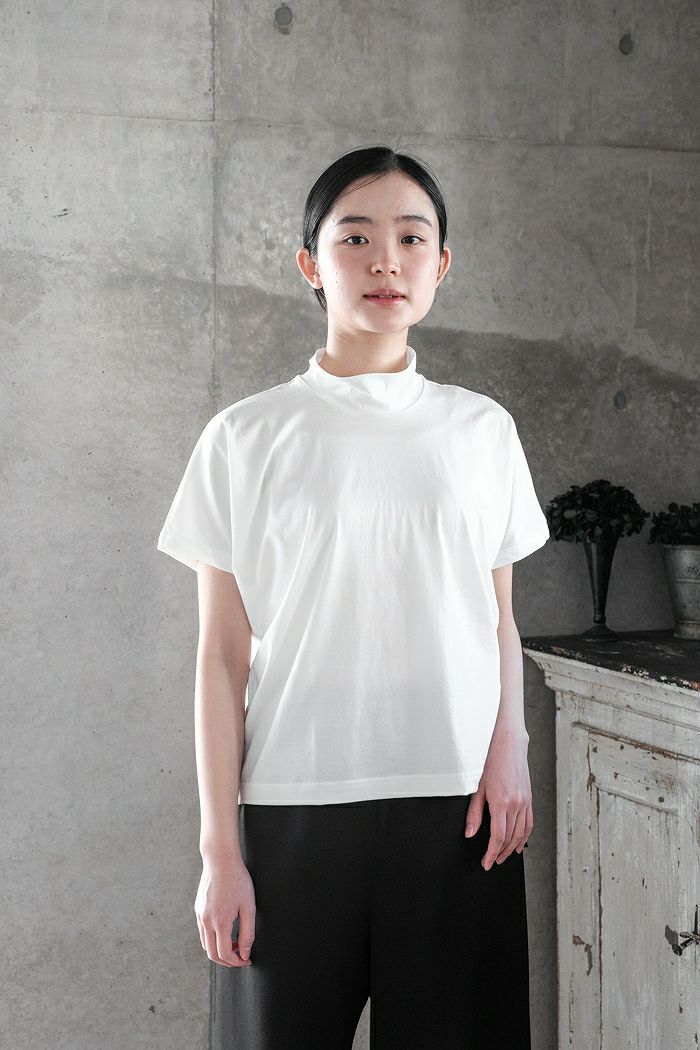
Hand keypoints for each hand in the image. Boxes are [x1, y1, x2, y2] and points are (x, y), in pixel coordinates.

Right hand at [195, 853, 255, 966]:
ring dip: (219, 950)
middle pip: (212, 954)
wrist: (220, 860)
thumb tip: (245, 953)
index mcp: (220, 922)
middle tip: (241, 957)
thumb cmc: (237, 880)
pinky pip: (202, 932)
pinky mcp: (198, 909)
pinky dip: (212, 939)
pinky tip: (225, 931)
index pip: (224, 954)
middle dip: (227, 961)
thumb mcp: (249, 906)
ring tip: (235, 943)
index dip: (237, 962)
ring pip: (205, 944)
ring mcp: (200, 915)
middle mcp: (206, 921)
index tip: (247, 960)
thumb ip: (248, 933)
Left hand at [464, 724, 532, 869]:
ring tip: (502, 857)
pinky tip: (518, 845)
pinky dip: (524, 837)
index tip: (486, 862)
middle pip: (509, 838)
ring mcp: (525, 802)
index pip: (497, 836)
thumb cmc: (492, 763)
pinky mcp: (529, 800)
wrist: (509, 747)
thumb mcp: (478, 788)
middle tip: (492, 862)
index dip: (491, 853)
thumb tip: (470, 833)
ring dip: (511, 848)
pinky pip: (529, 824)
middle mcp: (516, 804)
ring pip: (521, 834)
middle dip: (500, 853)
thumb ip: (474, 813)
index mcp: (501, 802)